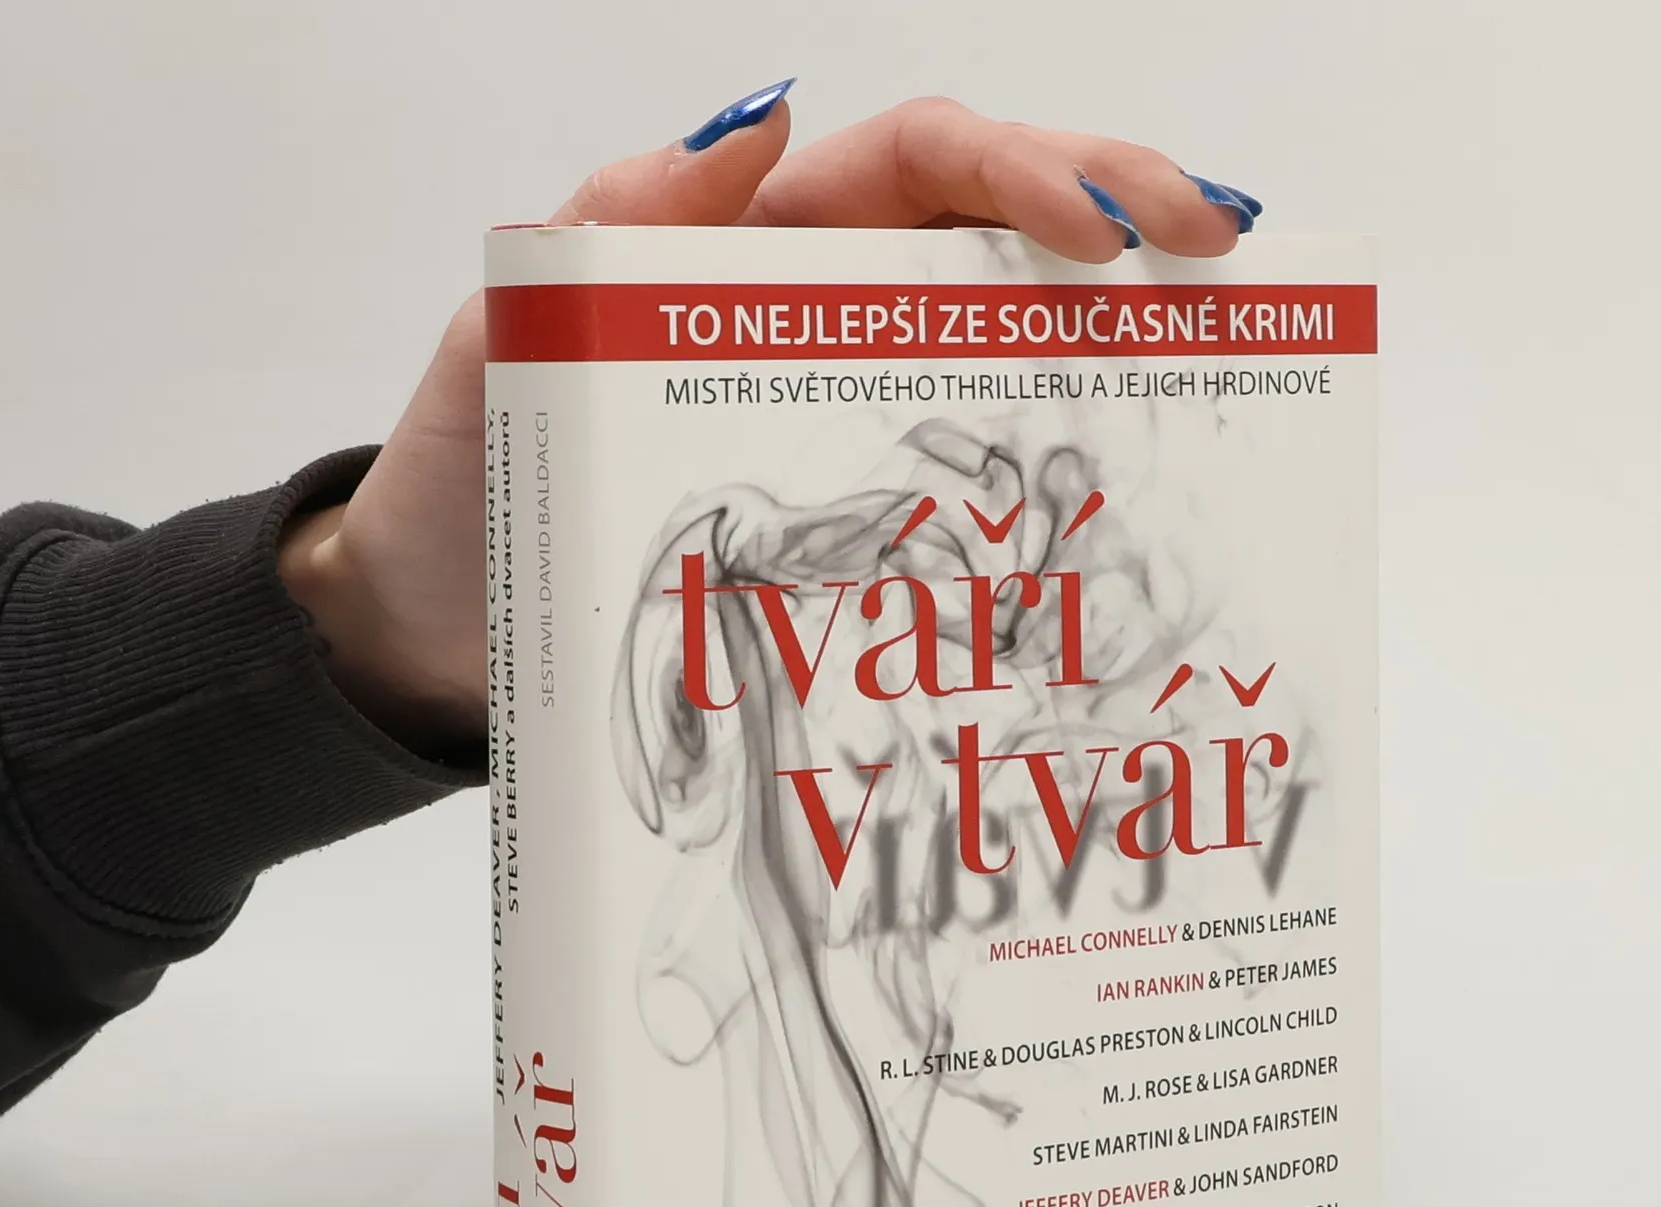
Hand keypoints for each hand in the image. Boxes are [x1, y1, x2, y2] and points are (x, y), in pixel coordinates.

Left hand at [279, 89, 1262, 752]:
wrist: (438, 636)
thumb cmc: (468, 488)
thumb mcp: (517, 333)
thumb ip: (621, 223)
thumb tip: (763, 116)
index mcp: (752, 244)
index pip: (921, 161)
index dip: (1026, 170)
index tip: (1107, 228)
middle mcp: (819, 314)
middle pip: (998, 232)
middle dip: (1120, 216)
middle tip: (1222, 252)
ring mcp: (843, 415)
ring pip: (1003, 345)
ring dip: (1113, 337)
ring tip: (1214, 352)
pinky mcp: (847, 522)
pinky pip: (964, 473)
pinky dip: (1046, 470)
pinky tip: (1116, 499)